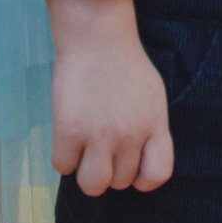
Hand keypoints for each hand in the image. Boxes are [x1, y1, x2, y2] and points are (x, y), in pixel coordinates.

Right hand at [45, 0, 173, 195]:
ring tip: (83, 151)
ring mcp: (100, 135)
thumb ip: (148, 128)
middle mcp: (131, 135)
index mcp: (154, 125)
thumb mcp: (152, 97)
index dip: (143, 179)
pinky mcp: (70, 130)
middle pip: (121, 182)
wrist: (97, 37)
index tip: (130, 166)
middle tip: (101, 148)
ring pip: (93, 185)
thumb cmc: (124, 63)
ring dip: (87, 172)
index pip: (158, 174)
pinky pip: (63, 167)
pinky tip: (66, 140)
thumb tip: (136, 158)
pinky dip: (63, 157)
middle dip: (110, 169)